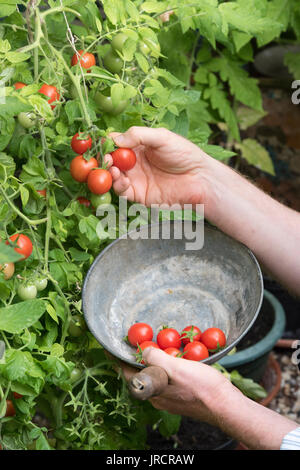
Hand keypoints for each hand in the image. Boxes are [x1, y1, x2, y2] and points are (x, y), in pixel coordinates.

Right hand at [104, 127, 210, 207]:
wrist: (200, 179)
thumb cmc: (185, 155)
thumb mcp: (162, 137)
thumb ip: (139, 135)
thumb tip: (116, 138)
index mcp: (138, 147)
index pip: (116, 144)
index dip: (107, 143)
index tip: (102, 143)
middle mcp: (134, 163)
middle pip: (110, 161)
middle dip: (104, 159)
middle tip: (105, 158)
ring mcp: (136, 180)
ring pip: (113, 177)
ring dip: (108, 173)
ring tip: (111, 167)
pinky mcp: (139, 195)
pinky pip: (122, 191)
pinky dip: (117, 185)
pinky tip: (121, 178)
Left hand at [122, 346, 236, 425]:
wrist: (226, 406)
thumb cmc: (202, 388)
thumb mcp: (177, 368)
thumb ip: (157, 358)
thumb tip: (143, 351)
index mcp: (152, 390)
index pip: (127, 373)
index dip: (117, 359)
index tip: (109, 347)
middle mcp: (158, 397)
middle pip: (140, 375)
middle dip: (135, 358)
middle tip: (134, 342)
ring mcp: (169, 398)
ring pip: (155, 376)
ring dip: (153, 361)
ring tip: (154, 346)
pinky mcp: (181, 396)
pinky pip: (167, 379)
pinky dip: (166, 366)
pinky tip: (175, 358)